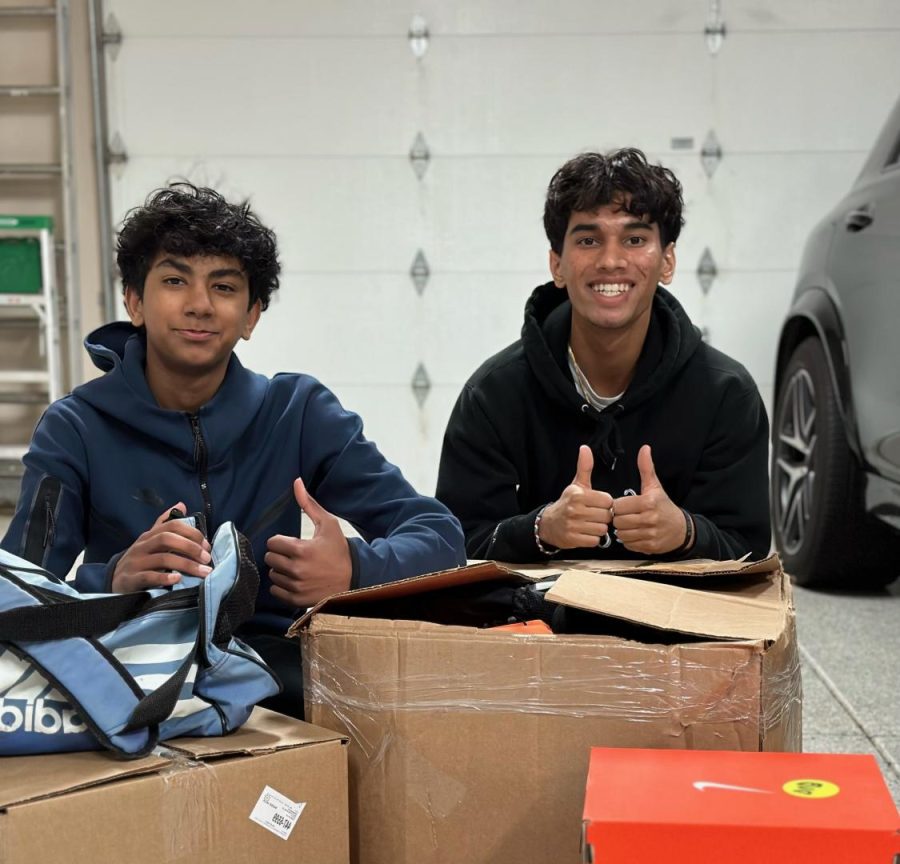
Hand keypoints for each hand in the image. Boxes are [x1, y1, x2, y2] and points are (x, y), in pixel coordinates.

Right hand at [111, 503, 211, 591]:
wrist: (115, 581)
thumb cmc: (140, 560)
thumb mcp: (151, 540)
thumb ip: (165, 523)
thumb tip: (182, 505)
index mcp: (149, 536)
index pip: (172, 525)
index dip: (192, 533)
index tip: (206, 545)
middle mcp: (141, 546)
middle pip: (167, 539)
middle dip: (190, 547)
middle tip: (207, 558)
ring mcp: (135, 562)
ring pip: (162, 559)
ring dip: (186, 564)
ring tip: (203, 572)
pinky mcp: (130, 579)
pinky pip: (148, 576)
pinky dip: (165, 577)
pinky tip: (178, 579)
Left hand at [265, 478, 351, 607]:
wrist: (354, 577)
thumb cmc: (339, 549)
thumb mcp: (327, 524)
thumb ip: (308, 504)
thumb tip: (296, 482)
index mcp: (301, 550)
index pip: (272, 543)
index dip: (281, 541)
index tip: (292, 543)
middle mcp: (296, 569)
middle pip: (270, 558)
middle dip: (280, 555)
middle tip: (294, 555)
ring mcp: (296, 586)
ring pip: (272, 574)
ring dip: (281, 570)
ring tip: (296, 567)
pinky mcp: (296, 600)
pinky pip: (275, 591)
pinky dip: (282, 586)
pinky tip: (295, 580)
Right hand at [538, 446, 613, 548]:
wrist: (549, 523)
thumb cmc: (568, 503)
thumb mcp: (576, 485)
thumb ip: (584, 467)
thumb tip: (585, 448)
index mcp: (579, 495)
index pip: (608, 501)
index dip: (605, 503)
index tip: (597, 504)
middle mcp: (575, 509)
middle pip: (606, 516)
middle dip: (603, 517)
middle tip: (593, 515)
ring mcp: (573, 525)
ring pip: (602, 529)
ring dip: (598, 528)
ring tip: (589, 524)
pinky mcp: (573, 539)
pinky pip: (594, 541)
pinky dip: (592, 539)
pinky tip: (585, 532)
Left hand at [611, 445, 689, 553]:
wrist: (681, 529)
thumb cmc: (663, 506)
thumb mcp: (655, 487)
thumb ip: (646, 468)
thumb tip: (644, 448)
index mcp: (648, 502)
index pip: (618, 506)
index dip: (619, 506)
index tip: (624, 505)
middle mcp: (649, 519)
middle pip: (618, 521)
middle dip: (619, 518)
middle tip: (626, 515)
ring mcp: (649, 534)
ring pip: (621, 534)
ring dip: (622, 530)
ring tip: (630, 524)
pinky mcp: (649, 547)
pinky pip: (628, 544)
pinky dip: (628, 540)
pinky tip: (635, 533)